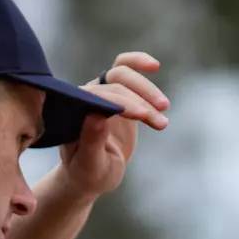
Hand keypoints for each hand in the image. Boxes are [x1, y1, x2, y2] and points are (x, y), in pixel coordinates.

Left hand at [59, 51, 170, 198]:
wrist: (92, 174)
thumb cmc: (88, 173)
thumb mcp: (90, 164)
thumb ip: (92, 141)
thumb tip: (98, 115)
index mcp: (74, 112)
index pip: (100, 97)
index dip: (124, 103)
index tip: (144, 116)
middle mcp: (85, 97)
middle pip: (114, 82)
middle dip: (140, 97)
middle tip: (160, 114)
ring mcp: (99, 92)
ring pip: (122, 73)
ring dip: (146, 88)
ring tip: (165, 108)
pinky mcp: (115, 93)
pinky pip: (126, 71)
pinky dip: (139, 64)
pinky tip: (155, 66)